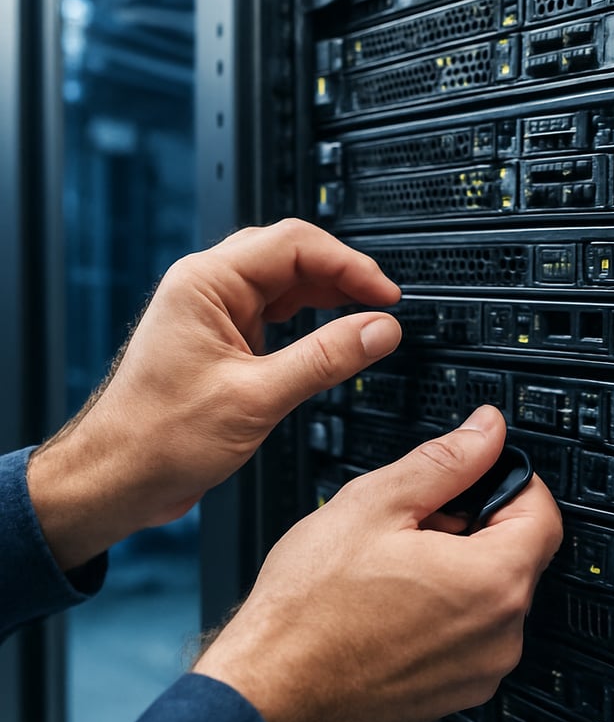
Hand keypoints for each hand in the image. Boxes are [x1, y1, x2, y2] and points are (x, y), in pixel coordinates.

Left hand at [28, 219, 401, 570]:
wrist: (120, 476)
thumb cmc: (158, 436)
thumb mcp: (256, 397)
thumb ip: (325, 359)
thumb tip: (378, 330)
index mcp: (205, 283)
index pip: (294, 245)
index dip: (349, 265)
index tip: (385, 294)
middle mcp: (206, 290)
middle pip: (290, 256)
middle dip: (341, 275)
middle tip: (381, 304)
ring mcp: (212, 316)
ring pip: (283, 286)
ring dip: (326, 297)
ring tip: (365, 318)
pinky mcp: (220, 343)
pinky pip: (273, 316)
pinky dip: (308, 324)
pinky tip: (330, 340)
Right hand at [193, 406, 562, 721]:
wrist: (272, 692)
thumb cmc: (311, 609)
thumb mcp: (375, 505)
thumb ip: (444, 461)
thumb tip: (486, 431)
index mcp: (492, 582)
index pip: (544, 513)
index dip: (510, 481)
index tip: (476, 474)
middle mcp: (500, 635)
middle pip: (518, 554)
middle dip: (475, 525)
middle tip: (415, 522)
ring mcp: (480, 671)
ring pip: (492, 595)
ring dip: (459, 569)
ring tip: (395, 567)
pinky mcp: (456, 693)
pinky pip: (471, 635)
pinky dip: (446, 610)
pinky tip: (393, 603)